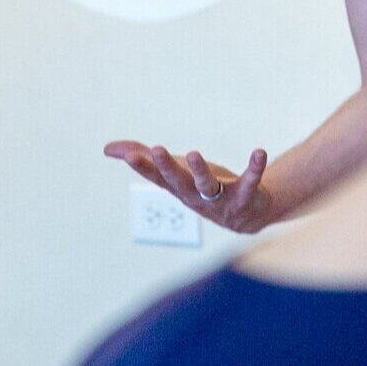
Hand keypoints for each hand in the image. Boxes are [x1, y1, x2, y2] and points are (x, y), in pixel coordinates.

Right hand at [105, 140, 272, 232]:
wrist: (247, 217)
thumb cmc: (203, 189)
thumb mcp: (173, 171)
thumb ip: (141, 156)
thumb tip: (107, 148)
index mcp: (177, 187)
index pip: (156, 177)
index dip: (143, 167)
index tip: (129, 155)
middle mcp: (195, 195)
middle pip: (178, 181)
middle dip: (166, 167)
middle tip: (156, 150)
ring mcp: (220, 199)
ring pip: (207, 184)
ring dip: (200, 170)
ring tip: (193, 153)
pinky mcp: (246, 196)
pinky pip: (250, 181)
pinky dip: (255, 168)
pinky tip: (259, 152)